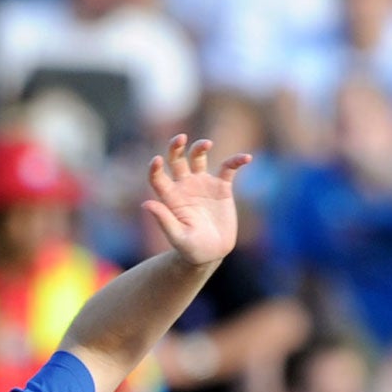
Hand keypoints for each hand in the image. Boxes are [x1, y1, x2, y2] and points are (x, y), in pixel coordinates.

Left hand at [143, 134, 249, 269]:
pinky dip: (236, 161)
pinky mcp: (222, 187)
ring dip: (200, 147)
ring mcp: (202, 184)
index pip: (157, 177)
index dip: (155, 168)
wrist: (212, 253)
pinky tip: (246, 158)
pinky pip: (228, 168)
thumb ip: (164, 220)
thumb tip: (145, 204)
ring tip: (206, 144)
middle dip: (176, 147)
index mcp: (170, 197)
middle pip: (176, 160)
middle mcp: (184, 186)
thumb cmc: (190, 248)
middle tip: (180, 138)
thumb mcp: (177, 236)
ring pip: (198, 158)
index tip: (157, 160)